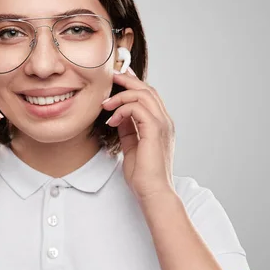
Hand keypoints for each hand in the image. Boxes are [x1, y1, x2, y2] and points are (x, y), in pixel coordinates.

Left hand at [102, 68, 175, 200]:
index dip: (134, 84)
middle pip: (148, 90)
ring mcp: (162, 125)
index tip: (117, 79)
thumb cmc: (143, 175)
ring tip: (105, 103)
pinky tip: (112, 119)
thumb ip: (128, 129)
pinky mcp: (155, 130)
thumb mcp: (131, 146)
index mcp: (161, 124)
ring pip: (143, 94)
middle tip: (110, 77)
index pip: (149, 96)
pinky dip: (122, 109)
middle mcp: (165, 121)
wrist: (153, 192)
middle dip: (127, 80)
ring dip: (121, 95)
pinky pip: (138, 108)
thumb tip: (118, 115)